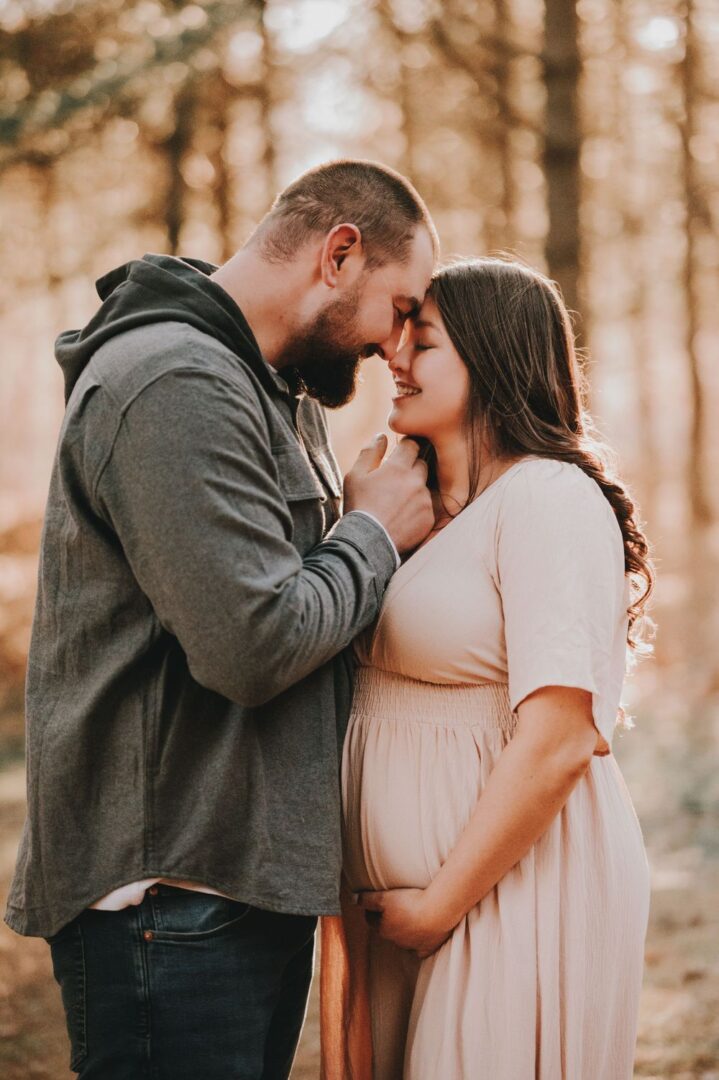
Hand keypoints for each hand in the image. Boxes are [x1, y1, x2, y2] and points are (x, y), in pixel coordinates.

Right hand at [343, 435, 433, 553]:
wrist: (366, 543)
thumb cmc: (358, 507)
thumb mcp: (355, 476)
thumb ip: (370, 452)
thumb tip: (381, 436)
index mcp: (398, 467)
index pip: (412, 445)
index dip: (405, 448)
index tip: (399, 455)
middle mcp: (416, 481)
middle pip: (421, 464)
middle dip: (410, 468)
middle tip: (394, 481)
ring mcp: (425, 501)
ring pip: (424, 487)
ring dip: (414, 490)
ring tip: (396, 503)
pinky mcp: (429, 519)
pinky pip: (427, 507)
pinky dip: (418, 509)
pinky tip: (402, 517)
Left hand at [356, 887, 453, 958]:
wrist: (436, 913)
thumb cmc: (410, 903)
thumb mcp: (384, 897)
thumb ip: (367, 899)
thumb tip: (354, 900)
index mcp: (383, 928)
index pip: (371, 920)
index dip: (372, 910)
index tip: (375, 903)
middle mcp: (395, 940)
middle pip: (386, 930)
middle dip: (386, 921)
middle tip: (394, 908)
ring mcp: (411, 946)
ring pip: (403, 939)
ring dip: (404, 930)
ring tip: (411, 916)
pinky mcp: (426, 949)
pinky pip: (419, 949)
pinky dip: (419, 943)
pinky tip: (423, 934)